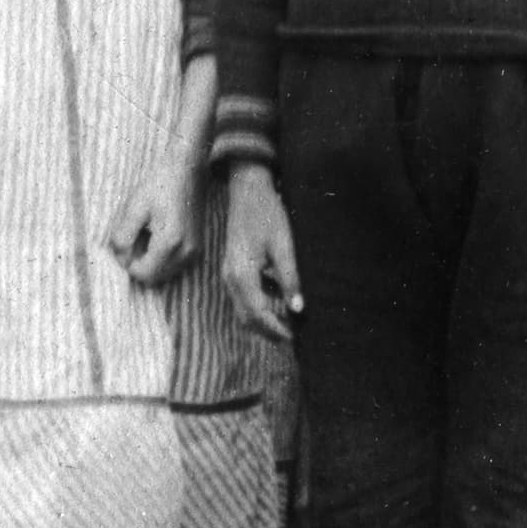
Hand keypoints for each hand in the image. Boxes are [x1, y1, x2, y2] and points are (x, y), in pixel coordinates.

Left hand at [108, 158, 196, 288]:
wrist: (187, 168)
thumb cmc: (159, 184)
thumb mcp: (134, 208)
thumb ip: (123, 238)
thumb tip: (122, 259)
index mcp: (170, 243)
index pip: (142, 274)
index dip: (128, 263)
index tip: (125, 242)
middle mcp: (186, 252)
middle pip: (154, 279)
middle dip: (139, 264)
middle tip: (134, 238)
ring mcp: (195, 251)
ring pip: (165, 275)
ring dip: (151, 263)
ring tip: (147, 235)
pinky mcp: (198, 247)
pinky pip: (174, 266)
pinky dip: (162, 259)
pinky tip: (158, 236)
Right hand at [222, 165, 300, 341]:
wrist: (247, 189)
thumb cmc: (268, 214)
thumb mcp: (284, 246)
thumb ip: (290, 278)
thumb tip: (298, 309)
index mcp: (242, 274)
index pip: (258, 314)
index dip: (276, 329)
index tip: (294, 338)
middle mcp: (230, 278)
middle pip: (247, 317)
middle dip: (268, 330)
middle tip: (292, 337)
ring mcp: (228, 272)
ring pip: (243, 308)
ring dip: (263, 319)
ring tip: (287, 322)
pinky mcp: (232, 266)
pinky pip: (242, 295)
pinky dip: (258, 304)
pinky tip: (278, 298)